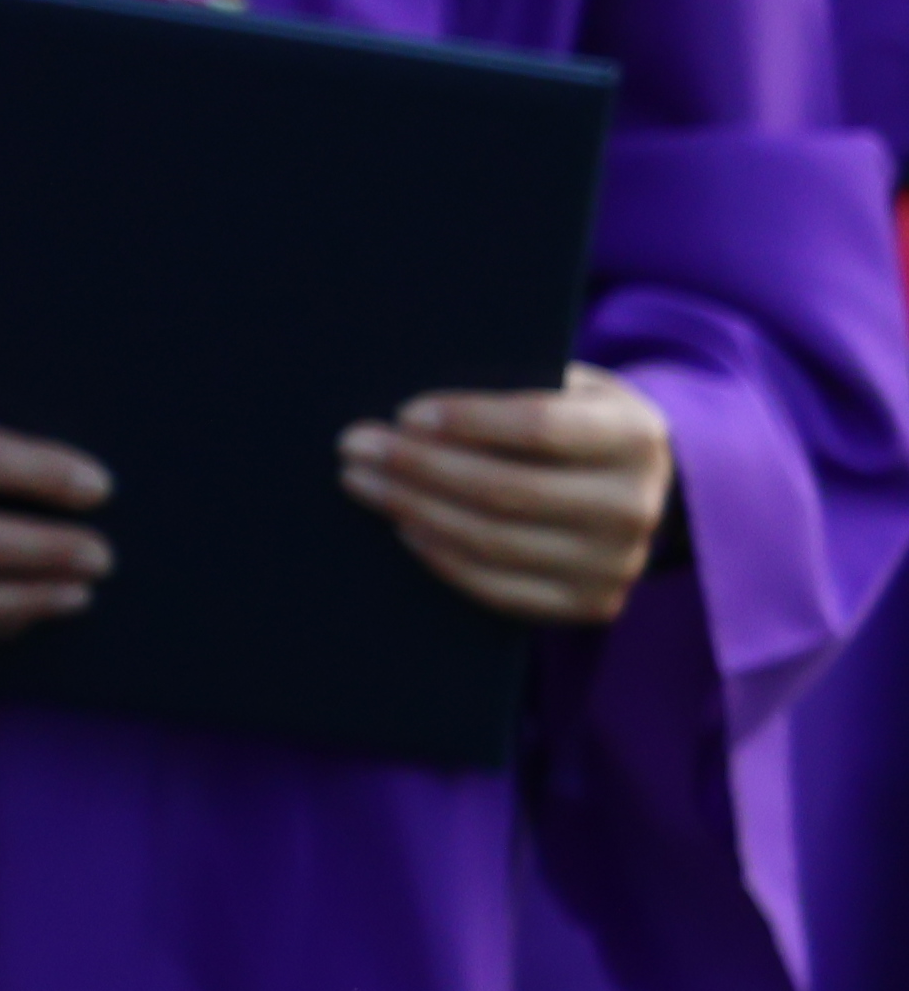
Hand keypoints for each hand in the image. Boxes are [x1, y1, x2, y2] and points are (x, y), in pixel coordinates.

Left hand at [345, 367, 671, 627]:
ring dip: (413, 508)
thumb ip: (511, 384)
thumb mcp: (564, 385)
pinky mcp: (590, 606)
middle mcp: (636, 507)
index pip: (540, 427)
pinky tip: (402, 525)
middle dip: (418, 466)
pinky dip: (441, 557)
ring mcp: (614, 565)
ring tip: (361, 481)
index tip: (404, 413)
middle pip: (506, 489)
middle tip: (354, 445)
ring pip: (493, 541)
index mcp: (635, 436)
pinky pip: (499, 590)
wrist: (631, 487)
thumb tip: (413, 406)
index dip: (467, 420)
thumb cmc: (575, 419)